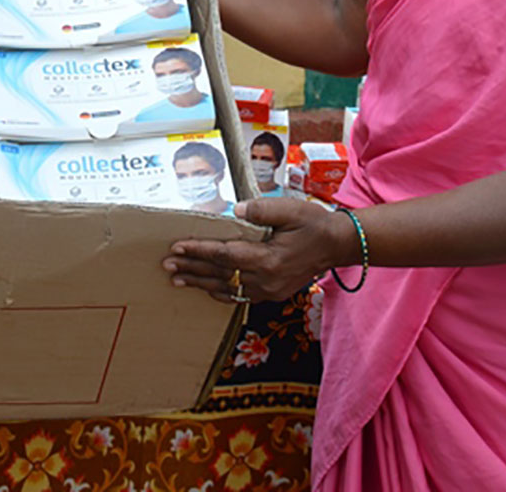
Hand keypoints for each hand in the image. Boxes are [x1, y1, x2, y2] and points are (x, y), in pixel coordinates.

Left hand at [163, 197, 353, 302]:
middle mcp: (266, 279)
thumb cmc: (314, 223)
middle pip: (220, 275)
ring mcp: (270, 290)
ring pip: (228, 288)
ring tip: (177, 280)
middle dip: (191, 269)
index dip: (198, 251)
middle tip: (167, 266)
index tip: (177, 247)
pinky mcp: (273, 293)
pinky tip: (207, 289)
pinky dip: (221, 292)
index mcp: (269, 258)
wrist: (338, 245)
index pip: (225, 255)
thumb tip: (236, 210)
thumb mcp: (290, 209)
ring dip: (201, 283)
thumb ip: (261, 211)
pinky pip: (241, 296)